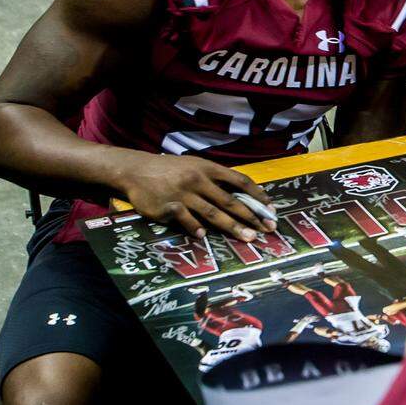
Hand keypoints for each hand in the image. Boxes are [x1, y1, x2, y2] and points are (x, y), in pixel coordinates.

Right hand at [112, 151, 274, 240]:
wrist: (135, 170)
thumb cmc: (170, 170)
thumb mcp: (195, 166)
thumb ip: (215, 180)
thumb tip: (240, 197)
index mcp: (208, 168)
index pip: (240, 180)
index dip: (257, 195)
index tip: (270, 209)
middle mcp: (198, 179)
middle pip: (230, 201)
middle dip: (251, 216)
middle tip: (266, 229)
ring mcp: (184, 193)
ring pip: (213, 213)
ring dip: (232, 227)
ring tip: (247, 237)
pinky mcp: (168, 206)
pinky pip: (186, 220)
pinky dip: (196, 228)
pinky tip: (204, 237)